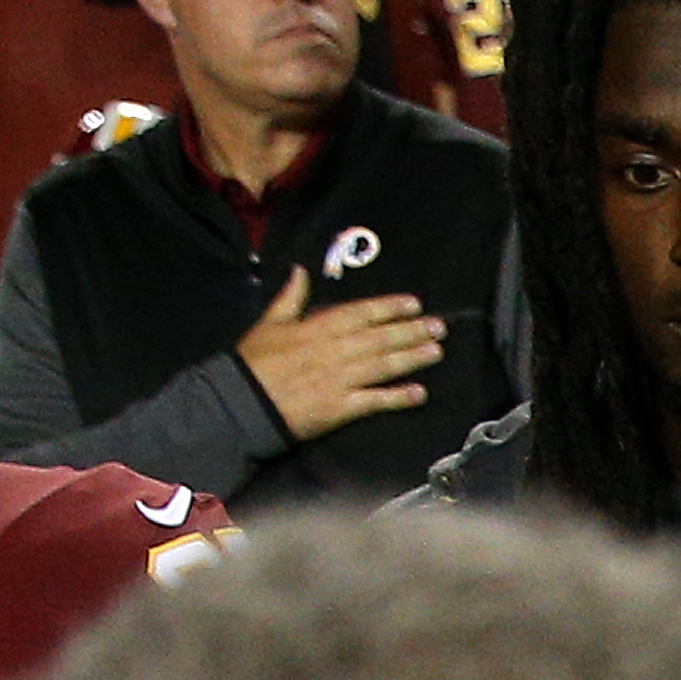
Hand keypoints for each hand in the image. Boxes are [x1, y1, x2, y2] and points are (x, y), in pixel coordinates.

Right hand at [235, 266, 443, 442]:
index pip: (359, 314)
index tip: (413, 304)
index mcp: (315, 329)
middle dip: (410, 331)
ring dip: (412, 359)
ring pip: (382, 366)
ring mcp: (339, 380)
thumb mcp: (268, 323)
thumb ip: (290, 298)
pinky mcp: (340, 408)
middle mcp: (332, 352)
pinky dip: (398, 397)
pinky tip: (420, 393)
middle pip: (378, 339)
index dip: (388, 308)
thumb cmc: (253, 362)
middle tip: (439, 327)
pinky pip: (375, 401)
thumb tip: (300, 271)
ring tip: (436, 352)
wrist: (241, 403)